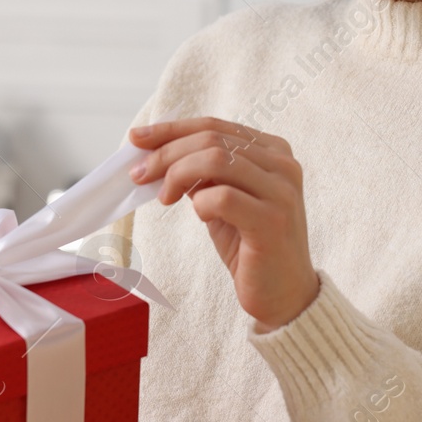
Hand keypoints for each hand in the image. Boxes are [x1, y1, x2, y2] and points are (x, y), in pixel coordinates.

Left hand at [127, 117, 319, 331]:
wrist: (284, 295)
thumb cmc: (251, 247)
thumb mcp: (224, 201)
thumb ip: (204, 174)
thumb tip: (156, 153)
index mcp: (274, 151)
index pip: (215, 126)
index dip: (171, 130)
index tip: (137, 139)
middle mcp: (283, 165)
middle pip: (212, 139)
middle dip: (166, 153)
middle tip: (138, 174)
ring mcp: (281, 192)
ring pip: (215, 160)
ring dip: (177, 174)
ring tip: (163, 197)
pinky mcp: (272, 221)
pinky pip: (222, 197)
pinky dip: (200, 203)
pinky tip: (199, 216)